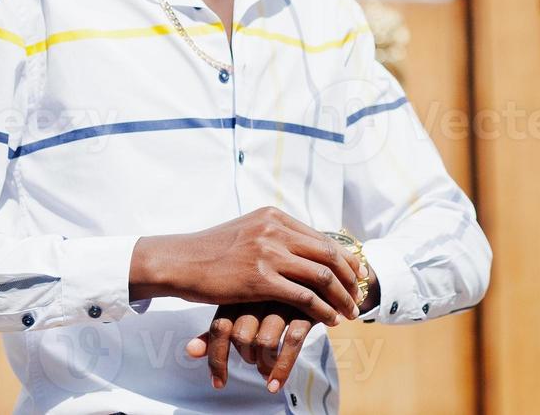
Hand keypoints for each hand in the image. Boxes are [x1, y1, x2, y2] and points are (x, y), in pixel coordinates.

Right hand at [127, 206, 365, 325]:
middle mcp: (274, 230)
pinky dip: (323, 311)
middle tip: (359, 298)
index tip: (358, 276)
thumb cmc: (210, 252)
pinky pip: (304, 297)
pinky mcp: (260, 278)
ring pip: (322, 276)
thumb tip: (300, 247)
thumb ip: (273, 235)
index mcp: (273, 217)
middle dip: (351, 280)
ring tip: (349, 313)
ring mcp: (267, 253)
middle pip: (329, 255)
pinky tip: (328, 321)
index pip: (322, 238)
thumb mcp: (245, 232)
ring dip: (342, 298)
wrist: (180, 261)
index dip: (346, 260)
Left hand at [185, 300, 313, 391]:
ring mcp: (281, 300)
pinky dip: (281, 369)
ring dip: (263, 364)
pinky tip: (275, 383)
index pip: (219, 327)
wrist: (313, 267)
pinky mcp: (306, 308)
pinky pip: (291, 343)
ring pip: (264, 342)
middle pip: (240, 337)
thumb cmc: (272, 291)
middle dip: (245, 357)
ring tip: (266, 369)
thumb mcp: (246, 303)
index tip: (218, 382)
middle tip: (252, 361)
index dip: (216, 357)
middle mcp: (257, 294)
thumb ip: (221, 327)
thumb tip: (190, 351)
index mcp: (238, 291)